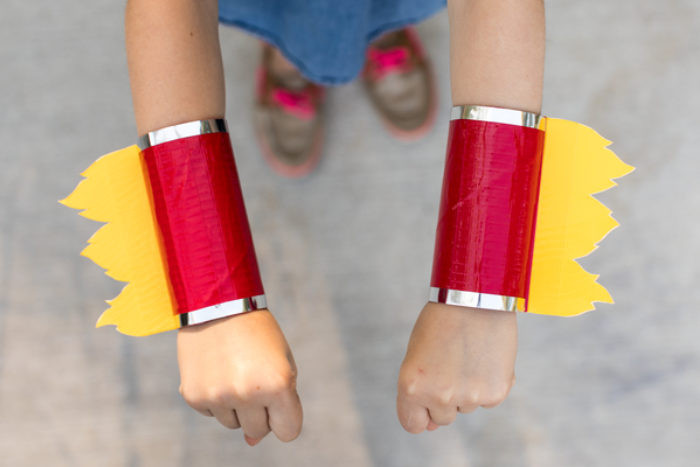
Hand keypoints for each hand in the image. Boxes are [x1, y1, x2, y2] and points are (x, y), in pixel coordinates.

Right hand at [177, 310, 301, 444]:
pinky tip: (216, 369)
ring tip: (234, 370)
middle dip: (261, 412)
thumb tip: (252, 442)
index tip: (280, 403)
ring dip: (236, 405)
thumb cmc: (258, 335)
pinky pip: (211, 413)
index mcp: (277, 384)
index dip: (285, 418)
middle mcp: (247, 394)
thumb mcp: (280, 363)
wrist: (218, 304)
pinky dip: (215, 398)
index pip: (288, 431)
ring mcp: (218, 397)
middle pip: (259, 431)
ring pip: (233, 424)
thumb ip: (278, 404)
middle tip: (254, 378)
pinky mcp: (194, 396)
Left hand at [397, 301, 516, 432]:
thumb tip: (432, 426)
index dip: (419, 414)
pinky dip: (488, 383)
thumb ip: (420, 390)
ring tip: (468, 354)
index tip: (426, 402)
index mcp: (411, 386)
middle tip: (450, 364)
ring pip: (466, 407)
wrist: (476, 296)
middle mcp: (438, 396)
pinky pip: (488, 400)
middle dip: (444, 398)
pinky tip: (485, 356)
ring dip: (467, 388)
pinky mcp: (495, 393)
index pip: (412, 424)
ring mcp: (468, 397)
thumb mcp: (418, 354)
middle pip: (441, 418)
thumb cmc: (442, 321)